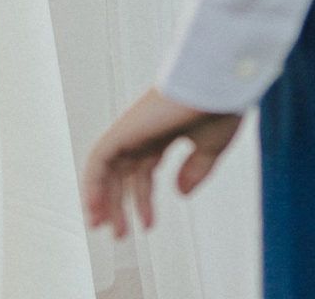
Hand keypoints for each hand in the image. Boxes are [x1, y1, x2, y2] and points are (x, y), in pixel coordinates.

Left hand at [82, 88, 243, 237]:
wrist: (218, 80)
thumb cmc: (221, 104)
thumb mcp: (212, 146)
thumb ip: (195, 169)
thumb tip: (179, 193)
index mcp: (164, 133)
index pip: (143, 169)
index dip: (143, 199)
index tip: (147, 226)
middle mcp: (144, 130)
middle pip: (123, 171)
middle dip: (119, 204)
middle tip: (120, 234)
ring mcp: (134, 127)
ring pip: (107, 168)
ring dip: (104, 199)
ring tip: (107, 228)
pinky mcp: (126, 127)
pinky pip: (100, 157)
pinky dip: (94, 182)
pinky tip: (95, 206)